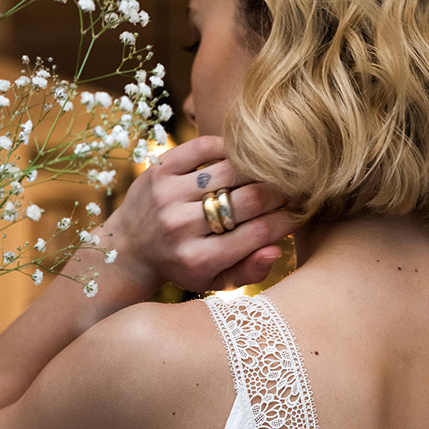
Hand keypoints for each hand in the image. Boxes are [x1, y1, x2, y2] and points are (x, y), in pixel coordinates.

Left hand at [103, 134, 297, 296]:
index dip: (287, 220)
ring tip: (269, 173)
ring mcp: (168, 195)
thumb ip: (248, 272)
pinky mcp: (160, 169)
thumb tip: (276, 250)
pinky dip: (230, 149)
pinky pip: (206, 147)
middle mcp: (181, 228)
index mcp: (198, 260)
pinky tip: (239, 159)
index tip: (300, 213)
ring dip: (258, 169)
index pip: (258, 234)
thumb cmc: (183, 265)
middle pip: (250, 200)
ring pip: (231, 170)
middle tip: (291, 190)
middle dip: (279, 193)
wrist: (129, 248)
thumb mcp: (214, 281)